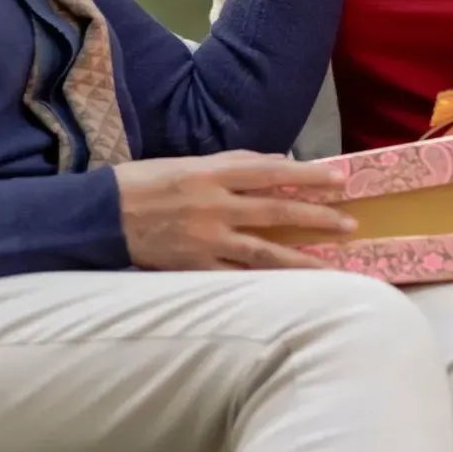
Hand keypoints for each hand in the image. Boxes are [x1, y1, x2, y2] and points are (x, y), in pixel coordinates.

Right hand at [114, 151, 357, 270]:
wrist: (102, 216)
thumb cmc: (143, 183)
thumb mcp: (187, 162)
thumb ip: (232, 165)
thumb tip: (278, 165)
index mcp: (211, 172)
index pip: (271, 172)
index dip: (308, 175)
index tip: (340, 179)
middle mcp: (214, 205)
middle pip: (277, 212)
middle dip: (317, 218)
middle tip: (350, 224)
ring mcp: (206, 239)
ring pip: (265, 252)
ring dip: (302, 258)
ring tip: (333, 264)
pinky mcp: (195, 266)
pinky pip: (238, 277)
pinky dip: (265, 283)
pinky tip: (289, 289)